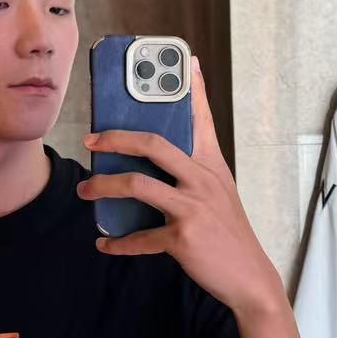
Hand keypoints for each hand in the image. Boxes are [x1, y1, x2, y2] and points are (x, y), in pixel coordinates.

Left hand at [76, 57, 285, 319]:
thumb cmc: (228, 232)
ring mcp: (193, 207)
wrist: (249, 277)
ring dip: (104, 187)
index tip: (185, 60)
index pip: (201, 117)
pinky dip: (119, 243)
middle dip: (116, 137)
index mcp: (211, 165)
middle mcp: (203, 180)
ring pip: (138, 185)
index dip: (193, 88)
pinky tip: (105, 243)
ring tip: (86, 191)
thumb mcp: (220, 191)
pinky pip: (141, 237)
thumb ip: (196, 167)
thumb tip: (159, 151)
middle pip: (153, 144)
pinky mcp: (183, 238)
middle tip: (91, 140)